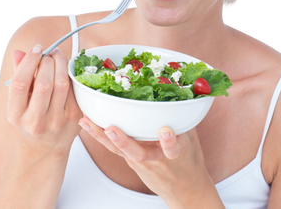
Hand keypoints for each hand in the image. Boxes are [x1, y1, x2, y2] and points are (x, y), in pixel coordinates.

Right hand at [6, 44, 81, 154]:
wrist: (47, 144)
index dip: (29, 62)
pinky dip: (69, 75)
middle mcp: (35, 121)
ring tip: (57, 57)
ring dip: (60, 64)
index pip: (20, 84)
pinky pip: (73, 89)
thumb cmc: (31, 115)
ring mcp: (57, 120)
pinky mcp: (74, 117)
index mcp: (16, 114)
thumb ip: (19, 75)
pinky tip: (65, 70)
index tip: (36, 49)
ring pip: (61, 84)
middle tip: (48, 53)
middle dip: (47, 61)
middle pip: (43, 83)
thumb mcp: (19, 100)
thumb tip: (18, 52)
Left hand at [78, 117, 219, 206]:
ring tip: (87, 123)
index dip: (169, 141)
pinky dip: (100, 136)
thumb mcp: (193, 139)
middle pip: (138, 153)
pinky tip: (87, 124)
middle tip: (111, 129)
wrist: (184, 190)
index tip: (165, 131)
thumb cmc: (189, 161)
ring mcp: (141, 162)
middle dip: (124, 141)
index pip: (174, 148)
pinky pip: (114, 149)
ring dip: (102, 136)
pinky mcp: (131, 162)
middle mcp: (156, 158)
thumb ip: (184, 118)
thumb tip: (180, 91)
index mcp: (177, 152)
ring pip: (119, 151)